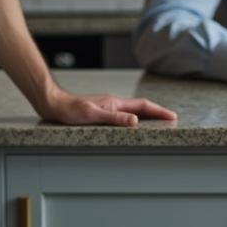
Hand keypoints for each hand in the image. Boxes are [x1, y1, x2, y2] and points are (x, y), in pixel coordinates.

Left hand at [39, 88, 176, 126]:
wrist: (54, 104)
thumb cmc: (70, 110)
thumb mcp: (93, 115)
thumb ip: (114, 118)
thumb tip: (135, 121)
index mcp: (115, 102)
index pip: (142, 106)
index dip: (159, 111)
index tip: (172, 116)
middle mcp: (114, 103)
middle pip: (141, 107)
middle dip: (157, 112)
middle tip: (171, 119)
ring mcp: (108, 106)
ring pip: (133, 110)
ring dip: (147, 115)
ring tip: (158, 122)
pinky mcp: (102, 111)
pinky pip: (124, 114)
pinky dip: (134, 118)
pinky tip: (132, 124)